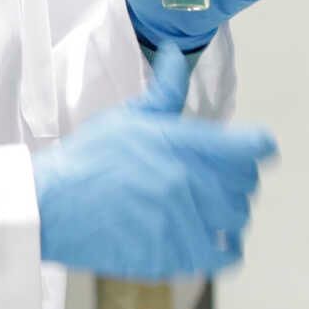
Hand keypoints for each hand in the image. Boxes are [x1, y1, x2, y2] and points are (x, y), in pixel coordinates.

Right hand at [34, 46, 277, 279]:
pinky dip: (224, 250)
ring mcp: (185, 222)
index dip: (257, 146)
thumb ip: (165, 89)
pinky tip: (209, 241)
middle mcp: (191, 183)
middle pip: (248, 185)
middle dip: (236, 179)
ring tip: (208, 210)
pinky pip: (224, 256)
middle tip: (215, 179)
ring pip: (238, 220)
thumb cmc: (87, 159)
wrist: (51, 206)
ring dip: (228, 214)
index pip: (255, 146)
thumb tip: (174, 51)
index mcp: (185, 143)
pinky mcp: (174, 255)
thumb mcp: (128, 116)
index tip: (250, 149)